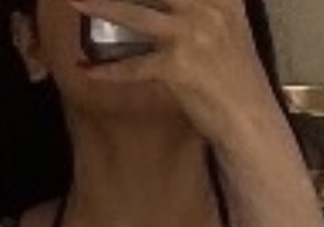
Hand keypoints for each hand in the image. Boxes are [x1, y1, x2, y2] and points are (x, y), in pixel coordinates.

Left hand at [69, 0, 279, 144]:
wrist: (250, 118)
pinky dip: (109, 71)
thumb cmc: (234, 76)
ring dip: (99, 6)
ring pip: (134, 14)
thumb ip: (201, 4)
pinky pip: (135, 66)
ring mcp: (193, 35)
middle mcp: (207, 6)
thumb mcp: (226, 25)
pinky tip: (88, 70)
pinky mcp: (180, 68)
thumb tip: (164, 5)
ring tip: (73, 0)